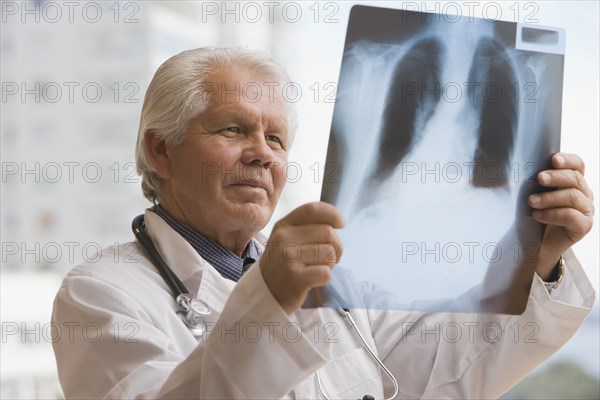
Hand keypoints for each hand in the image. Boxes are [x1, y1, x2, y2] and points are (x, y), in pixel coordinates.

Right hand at [260, 202, 344, 314]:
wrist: (264, 294)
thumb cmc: (283, 264)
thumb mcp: (286, 239)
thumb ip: (306, 227)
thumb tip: (337, 221)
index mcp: (283, 226)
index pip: (312, 210)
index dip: (332, 214)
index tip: (341, 224)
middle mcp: (284, 239)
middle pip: (328, 232)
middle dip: (336, 246)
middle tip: (328, 258)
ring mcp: (288, 258)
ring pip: (330, 253)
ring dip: (331, 263)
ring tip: (317, 268)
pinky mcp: (296, 278)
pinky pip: (326, 273)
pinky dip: (326, 278)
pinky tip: (314, 280)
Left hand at [528, 153, 593, 279]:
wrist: (539, 245)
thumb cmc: (536, 216)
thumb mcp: (536, 195)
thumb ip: (535, 183)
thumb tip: (516, 170)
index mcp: (574, 182)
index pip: (578, 165)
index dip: (568, 160)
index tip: (553, 159)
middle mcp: (584, 194)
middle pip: (575, 179)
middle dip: (556, 177)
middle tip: (539, 178)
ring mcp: (586, 210)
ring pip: (573, 197)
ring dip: (549, 197)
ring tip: (531, 201)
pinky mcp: (584, 226)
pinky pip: (571, 216)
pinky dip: (552, 214)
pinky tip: (537, 215)